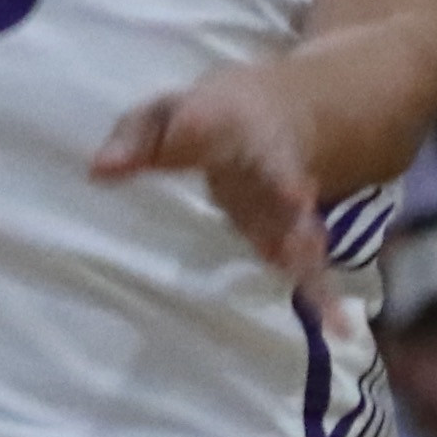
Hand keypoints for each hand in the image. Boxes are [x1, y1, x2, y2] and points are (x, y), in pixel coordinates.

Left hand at [91, 63, 332, 298]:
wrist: (289, 113)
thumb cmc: (213, 116)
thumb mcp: (166, 110)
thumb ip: (134, 137)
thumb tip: (97, 173)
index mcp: (224, 122)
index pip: (205, 122)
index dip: (196, 131)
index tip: (189, 136)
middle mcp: (263, 160)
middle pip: (274, 171)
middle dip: (284, 186)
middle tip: (297, 197)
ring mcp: (285, 197)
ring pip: (299, 221)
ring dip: (304, 246)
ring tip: (310, 271)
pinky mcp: (295, 230)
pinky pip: (310, 262)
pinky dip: (323, 293)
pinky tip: (338, 326)